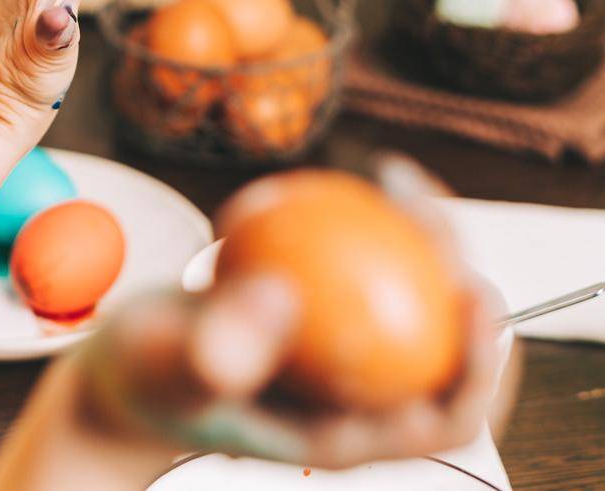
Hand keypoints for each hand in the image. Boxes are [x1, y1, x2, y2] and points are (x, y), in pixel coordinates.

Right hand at [70, 158, 505, 470]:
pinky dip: (367, 220)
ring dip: (421, 236)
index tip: (472, 293)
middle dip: (456, 271)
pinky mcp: (324, 312)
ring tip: (395, 176)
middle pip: (444, 341)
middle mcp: (360, 394)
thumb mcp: (167, 365)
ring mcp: (343, 352)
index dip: (481, 362)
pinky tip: (359, 172)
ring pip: (412, 294)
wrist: (123, 367)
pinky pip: (365, 263)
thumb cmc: (144, 381)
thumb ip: (216, 349)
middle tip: (425, 208)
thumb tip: (282, 298)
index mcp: (349, 432)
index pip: (446, 415)